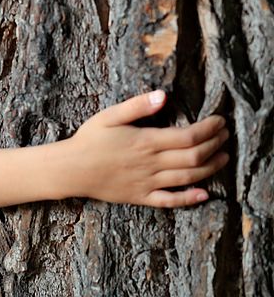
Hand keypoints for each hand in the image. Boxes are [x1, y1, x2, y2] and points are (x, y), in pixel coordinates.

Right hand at [66, 90, 228, 207]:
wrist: (71, 169)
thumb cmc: (88, 140)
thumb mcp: (109, 116)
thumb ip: (137, 106)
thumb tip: (163, 96)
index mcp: (145, 141)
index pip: (188, 136)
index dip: (209, 129)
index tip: (219, 121)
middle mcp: (151, 163)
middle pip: (194, 157)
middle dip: (215, 145)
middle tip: (225, 137)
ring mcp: (148, 182)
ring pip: (188, 177)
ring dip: (210, 167)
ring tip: (223, 158)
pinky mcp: (141, 196)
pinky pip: (170, 201)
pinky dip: (190, 198)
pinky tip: (204, 194)